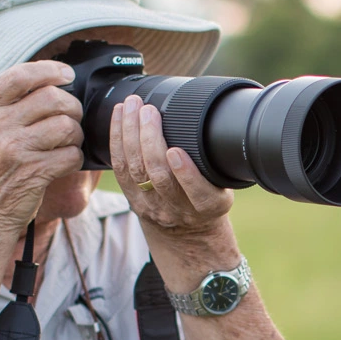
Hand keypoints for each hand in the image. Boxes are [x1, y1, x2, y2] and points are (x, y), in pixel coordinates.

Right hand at [0, 61, 85, 237]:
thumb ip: (6, 106)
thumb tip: (50, 83)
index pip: (19, 75)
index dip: (49, 70)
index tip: (66, 74)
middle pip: (52, 98)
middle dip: (72, 107)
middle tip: (72, 118)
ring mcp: (13, 149)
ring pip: (66, 125)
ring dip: (75, 135)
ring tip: (67, 144)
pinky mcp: (33, 172)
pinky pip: (71, 154)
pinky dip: (74, 159)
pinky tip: (63, 164)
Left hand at [110, 94, 235, 237]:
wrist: (187, 233)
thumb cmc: (208, 199)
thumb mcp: (224, 188)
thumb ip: (217, 165)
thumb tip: (216, 122)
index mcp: (208, 206)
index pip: (198, 193)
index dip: (185, 173)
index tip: (176, 151)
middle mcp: (178, 210)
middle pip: (159, 176)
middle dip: (150, 140)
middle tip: (148, 110)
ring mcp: (151, 206)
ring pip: (136, 170)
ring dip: (130, 134)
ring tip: (131, 106)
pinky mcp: (132, 199)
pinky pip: (120, 168)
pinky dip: (117, 139)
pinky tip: (119, 117)